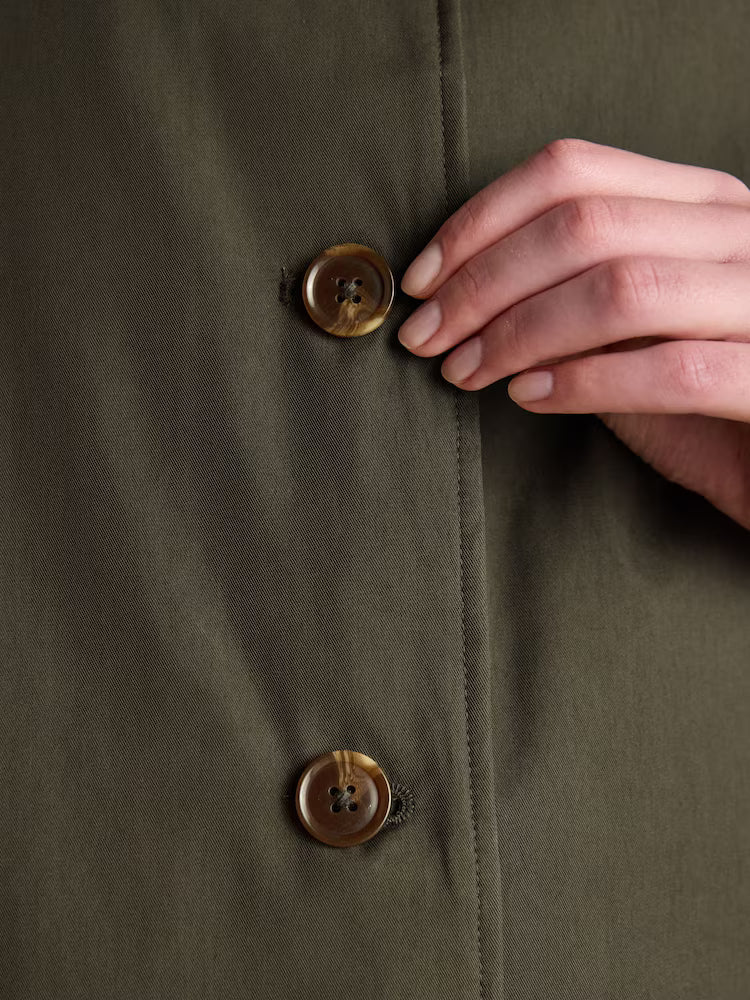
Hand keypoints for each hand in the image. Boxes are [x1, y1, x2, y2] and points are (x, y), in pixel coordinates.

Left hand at [397, 138, 749, 530]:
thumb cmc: (707, 397)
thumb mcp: (633, 329)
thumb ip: (573, 296)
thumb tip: (466, 293)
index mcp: (701, 205)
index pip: (575, 171)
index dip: (480, 221)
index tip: (422, 278)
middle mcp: (740, 233)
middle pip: (584, 226)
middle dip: (482, 283)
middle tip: (426, 336)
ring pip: (621, 287)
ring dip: (519, 332)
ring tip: (465, 371)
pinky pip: (672, 369)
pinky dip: (585, 382)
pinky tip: (530, 397)